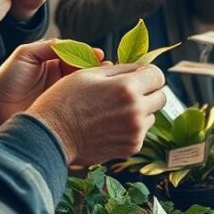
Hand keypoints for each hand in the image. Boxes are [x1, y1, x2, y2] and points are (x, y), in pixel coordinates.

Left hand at [0, 40, 103, 126]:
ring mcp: (63, 97)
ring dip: (97, 85)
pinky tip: (99, 100)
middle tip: (107, 70)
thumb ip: (48, 47)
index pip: (78, 56)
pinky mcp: (63, 115)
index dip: (89, 56)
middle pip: (86, 72)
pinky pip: (80, 107)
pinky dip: (91, 102)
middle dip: (98, 70)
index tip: (99, 56)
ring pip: (86, 89)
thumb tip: (74, 46)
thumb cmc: (6, 80)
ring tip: (106, 83)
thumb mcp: (25, 55)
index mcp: (55, 63)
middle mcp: (62, 79)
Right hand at [29, 63, 166, 164]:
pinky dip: (132, 127)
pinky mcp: (131, 146)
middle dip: (149, 91)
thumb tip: (139, 67)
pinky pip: (142, 131)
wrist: (51, 137)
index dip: (148, 73)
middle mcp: (135, 110)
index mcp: (126, 88)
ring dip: (141, 110)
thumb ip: (119, 69)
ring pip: (152, 115)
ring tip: (115, 110)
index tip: (138, 75)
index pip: (158, 75)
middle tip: (129, 92)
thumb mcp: (88, 74)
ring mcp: (135, 131)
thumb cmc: (65, 101)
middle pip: (161, 96)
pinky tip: (111, 124)